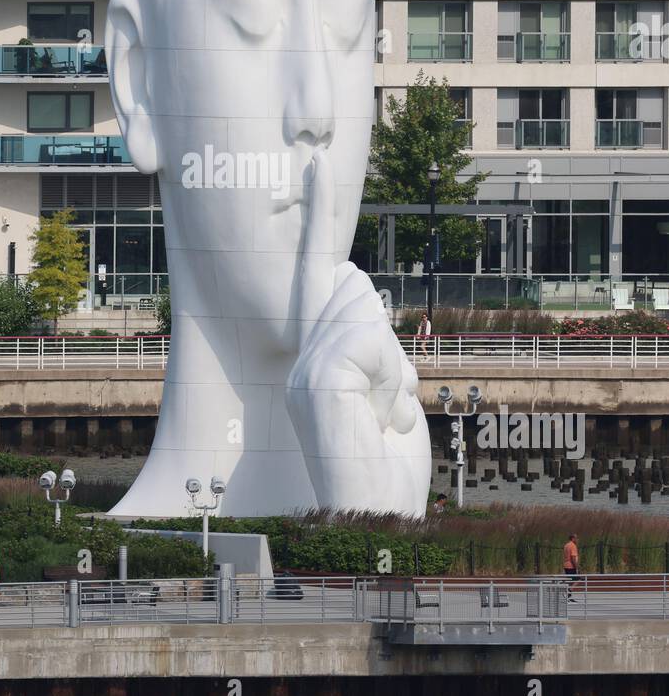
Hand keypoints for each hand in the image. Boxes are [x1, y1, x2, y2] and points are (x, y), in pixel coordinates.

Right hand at [286, 151, 430, 514]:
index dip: (311, 219)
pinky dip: (391, 385)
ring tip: (381, 425)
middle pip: (359, 291)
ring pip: (369, 317)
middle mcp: (297, 360)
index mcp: (315, 361)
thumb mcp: (392, 395)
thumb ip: (373, 338)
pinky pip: (371, 344)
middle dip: (393, 348)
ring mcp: (301, 371)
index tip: (311, 162)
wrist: (379, 533)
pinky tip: (375, 425)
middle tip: (384, 414)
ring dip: (397, 374)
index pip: (316, 279)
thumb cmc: (388, 476)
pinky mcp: (314, 381)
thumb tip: (352, 274)